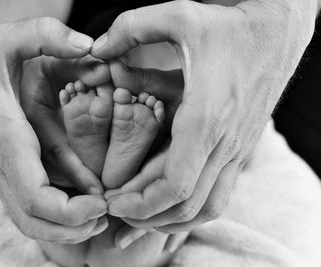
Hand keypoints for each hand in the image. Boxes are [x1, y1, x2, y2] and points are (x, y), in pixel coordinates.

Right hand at [0, 18, 108, 242]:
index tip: (101, 201)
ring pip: (31, 224)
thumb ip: (45, 35)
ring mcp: (4, 180)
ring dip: (67, 230)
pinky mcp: (8, 181)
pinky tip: (83, 209)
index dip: (69, 211)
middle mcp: (5, 169)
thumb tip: (89, 45)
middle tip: (107, 213)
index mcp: (8, 141)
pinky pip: (30, 213)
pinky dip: (57, 221)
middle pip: (35, 220)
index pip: (34, 195)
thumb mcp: (6, 41)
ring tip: (99, 217)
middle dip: (74, 227)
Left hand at [92, 0, 315, 234]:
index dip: (139, 202)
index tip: (111, 200)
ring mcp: (237, 149)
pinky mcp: (240, 148)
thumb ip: (131, 28)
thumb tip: (96, 48)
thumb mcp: (180, 16)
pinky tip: (169, 205)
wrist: (279, 30)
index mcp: (206, 118)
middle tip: (114, 209)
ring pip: (207, 208)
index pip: (174, 186)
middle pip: (185, 205)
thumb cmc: (231, 25)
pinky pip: (218, 193)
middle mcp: (225, 142)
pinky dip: (191, 208)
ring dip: (170, 219)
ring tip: (137, 215)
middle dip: (146, 216)